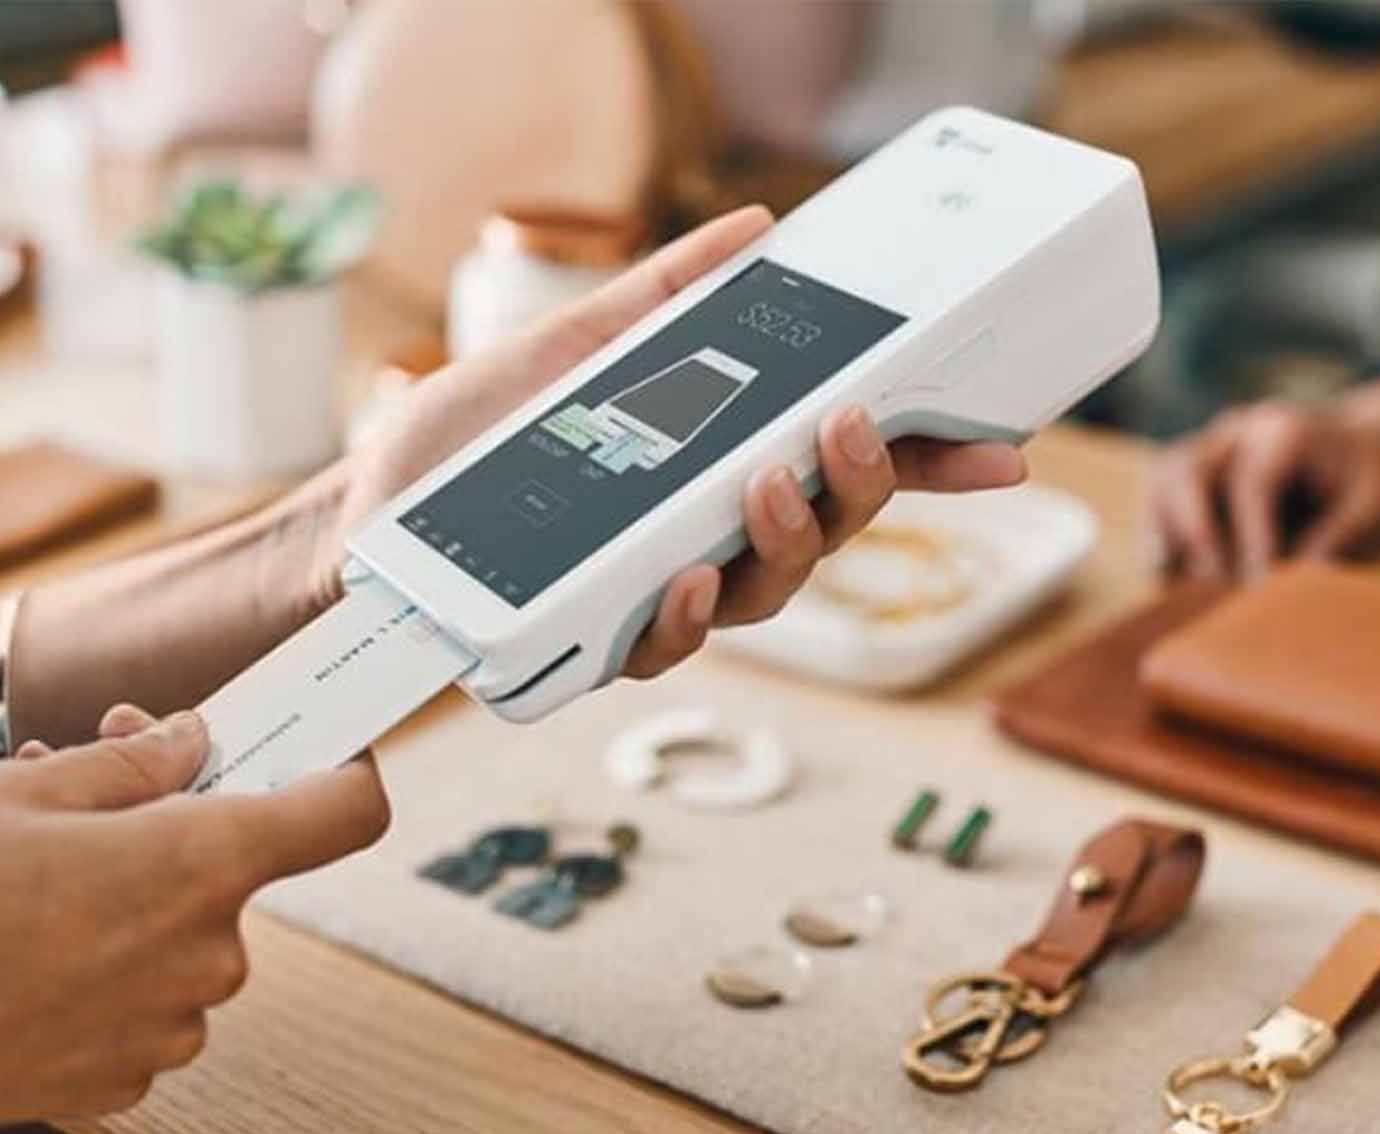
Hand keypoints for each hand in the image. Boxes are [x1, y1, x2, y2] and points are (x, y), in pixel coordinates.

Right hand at [0, 706, 387, 1121]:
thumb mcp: (24, 794)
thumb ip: (130, 764)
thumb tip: (187, 742)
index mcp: (201, 863)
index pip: (346, 814)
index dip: (347, 776)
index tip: (330, 757)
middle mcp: (207, 950)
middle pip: (238, 874)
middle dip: (178, 830)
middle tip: (101, 800)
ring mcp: (171, 1023)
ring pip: (186, 939)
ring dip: (133, 904)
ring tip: (43, 879)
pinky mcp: (126, 1077)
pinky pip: (149, 1003)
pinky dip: (109, 972)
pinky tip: (36, 949)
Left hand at [336, 206, 1026, 676]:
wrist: (369, 507)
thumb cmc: (472, 434)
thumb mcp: (577, 346)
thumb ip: (665, 295)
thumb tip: (752, 231)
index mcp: (718, 469)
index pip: (841, 469)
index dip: (924, 464)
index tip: (997, 446)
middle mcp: (708, 540)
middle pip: (825, 534)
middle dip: (859, 487)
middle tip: (848, 427)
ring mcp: (660, 595)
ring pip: (765, 598)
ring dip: (786, 542)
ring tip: (768, 482)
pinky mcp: (601, 640)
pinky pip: (667, 643)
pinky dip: (684, 612)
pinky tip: (680, 572)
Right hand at [1145, 374, 1379, 578]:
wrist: (1363, 434)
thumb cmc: (1368, 473)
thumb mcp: (1372, 504)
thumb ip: (1337, 539)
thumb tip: (1289, 586)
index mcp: (1283, 431)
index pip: (1252, 484)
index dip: (1250, 538)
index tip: (1258, 585)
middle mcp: (1239, 427)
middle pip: (1190, 469)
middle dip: (1197, 531)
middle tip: (1215, 580)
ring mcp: (1212, 438)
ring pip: (1165, 472)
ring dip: (1161, 525)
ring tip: (1166, 571)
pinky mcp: (1197, 455)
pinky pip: (1160, 483)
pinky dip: (1155, 521)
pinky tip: (1159, 561)